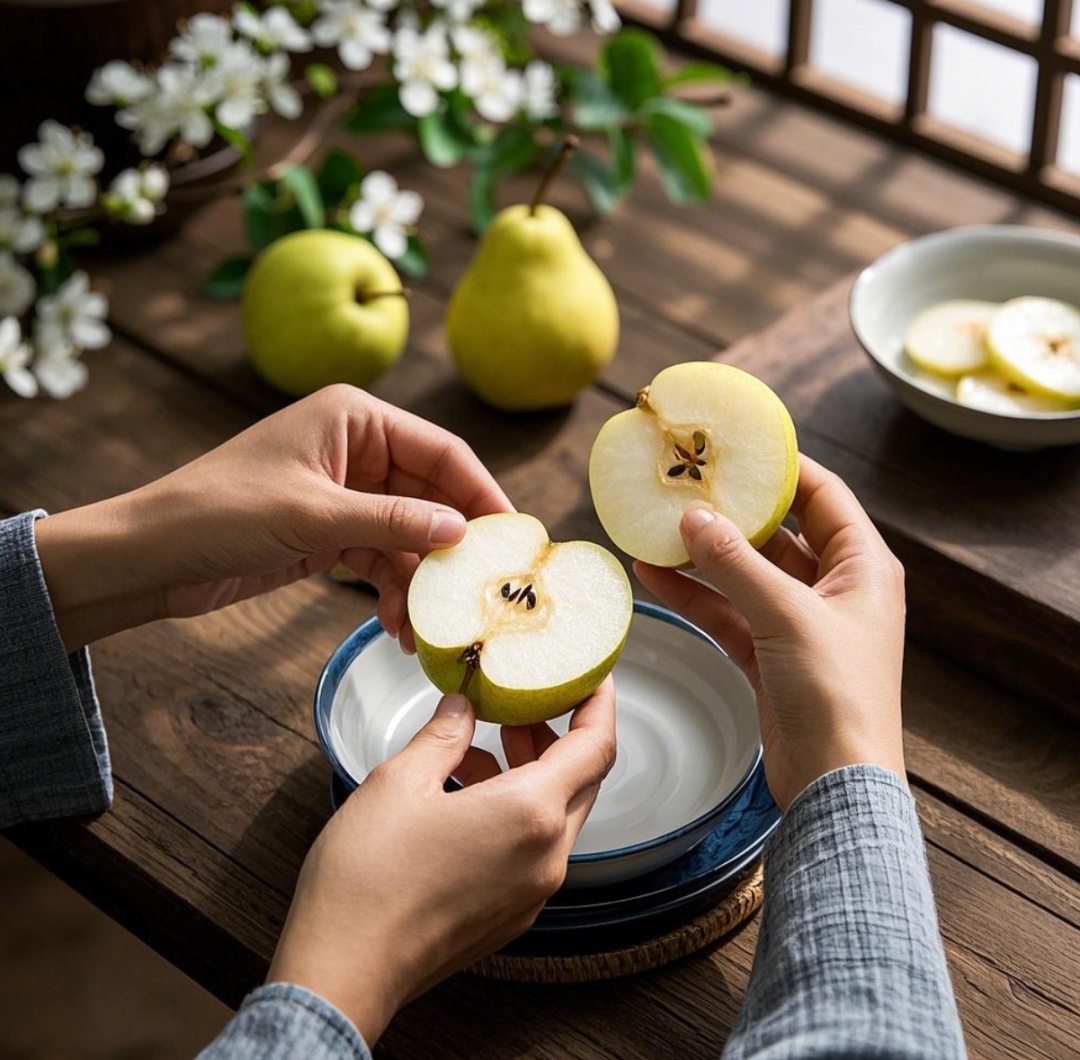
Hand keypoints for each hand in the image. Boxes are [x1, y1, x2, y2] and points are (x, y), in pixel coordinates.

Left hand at [35, 385, 511, 651]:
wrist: (151, 556)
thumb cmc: (220, 512)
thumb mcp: (314, 516)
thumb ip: (394, 521)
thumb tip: (463, 531)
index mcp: (356, 418)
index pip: (442, 451)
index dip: (481, 492)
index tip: (513, 537)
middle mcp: (358, 449)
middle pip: (432, 496)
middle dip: (450, 547)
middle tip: (479, 592)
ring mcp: (347, 494)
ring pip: (409, 536)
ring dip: (419, 581)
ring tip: (425, 626)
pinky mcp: (331, 533)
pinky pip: (382, 560)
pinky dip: (392, 591)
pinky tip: (396, 626)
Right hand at [267, 677, 615, 1044]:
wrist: (343, 971)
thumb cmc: (368, 877)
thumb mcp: (400, 781)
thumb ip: (444, 735)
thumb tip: (463, 705)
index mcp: (530, 814)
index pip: (597, 747)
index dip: (601, 705)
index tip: (593, 679)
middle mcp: (547, 857)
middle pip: (582, 781)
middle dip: (558, 738)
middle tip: (521, 709)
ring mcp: (533, 893)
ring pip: (557, 817)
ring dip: (533, 775)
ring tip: (480, 749)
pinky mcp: (511, 916)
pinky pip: (534, 851)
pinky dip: (517, 813)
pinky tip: (467, 798)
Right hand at [635, 456, 905, 810]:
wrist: (833, 785)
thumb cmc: (835, 695)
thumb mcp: (786, 615)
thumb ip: (735, 564)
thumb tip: (693, 517)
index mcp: (863, 567)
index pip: (823, 495)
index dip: (783, 466)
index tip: (736, 444)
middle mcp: (836, 589)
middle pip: (778, 533)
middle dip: (730, 512)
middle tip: (684, 486)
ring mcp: (801, 624)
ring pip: (746, 575)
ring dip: (702, 557)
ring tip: (654, 529)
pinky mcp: (771, 656)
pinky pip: (729, 613)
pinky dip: (695, 597)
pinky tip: (653, 577)